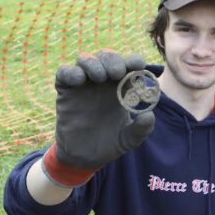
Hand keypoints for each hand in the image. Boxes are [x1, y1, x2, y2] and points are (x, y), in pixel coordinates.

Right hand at [43, 51, 154, 186]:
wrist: (85, 158)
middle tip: (117, 73)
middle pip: (107, 57)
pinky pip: (64, 73)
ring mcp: (83, 85)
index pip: (128, 66)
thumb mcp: (129, 139)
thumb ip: (141, 129)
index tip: (138, 65)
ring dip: (94, 63)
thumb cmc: (110, 144)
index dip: (133, 61)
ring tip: (100, 77)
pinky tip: (79, 79)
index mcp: (122, 88)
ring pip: (86, 60)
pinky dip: (71, 71)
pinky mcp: (66, 91)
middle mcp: (103, 82)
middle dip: (113, 60)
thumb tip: (149, 115)